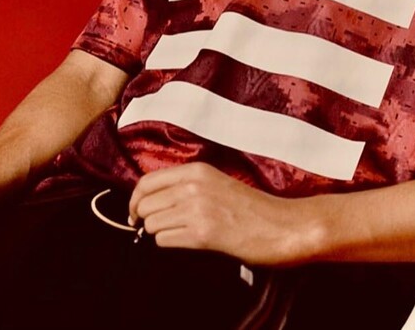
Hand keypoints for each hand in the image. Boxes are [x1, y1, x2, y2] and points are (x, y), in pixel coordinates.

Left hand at [128, 163, 320, 264]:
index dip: (135, 200)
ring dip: (160, 232)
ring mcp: (197, 209)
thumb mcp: (217, 182)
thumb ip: (187, 184)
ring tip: (181, 233)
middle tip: (157, 227)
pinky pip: (164, 241)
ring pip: (152, 224)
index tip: (136, 212)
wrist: (280, 224)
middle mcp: (193, 186)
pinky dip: (171, 244)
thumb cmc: (250, 207)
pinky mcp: (202, 234)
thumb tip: (152, 198)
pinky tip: (189, 241)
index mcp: (197, 170)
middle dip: (145, 219)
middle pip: (144, 204)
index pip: (146, 181)